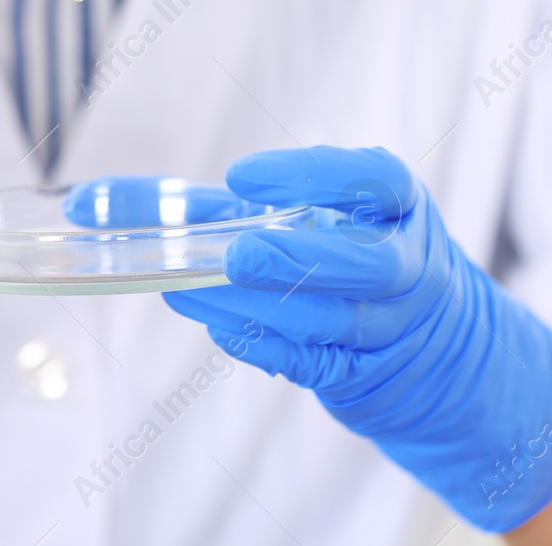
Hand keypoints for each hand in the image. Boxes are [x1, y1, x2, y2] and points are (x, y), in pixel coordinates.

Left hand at [66, 147, 551, 531]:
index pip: (375, 180)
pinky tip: (216, 324)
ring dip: (255, 308)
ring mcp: (389, 327)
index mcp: (402, 208)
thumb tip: (114, 201)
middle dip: (296, 259)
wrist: (437, 350)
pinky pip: (310, 362)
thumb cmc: (356, 258)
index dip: (311, 176)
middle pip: (365, 266)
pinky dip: (260, 343)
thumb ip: (240, 203)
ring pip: (327, 322)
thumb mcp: (329, 216)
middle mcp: (407, 267)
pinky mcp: (364, 375)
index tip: (239, 176)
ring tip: (190, 289)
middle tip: (236, 254)